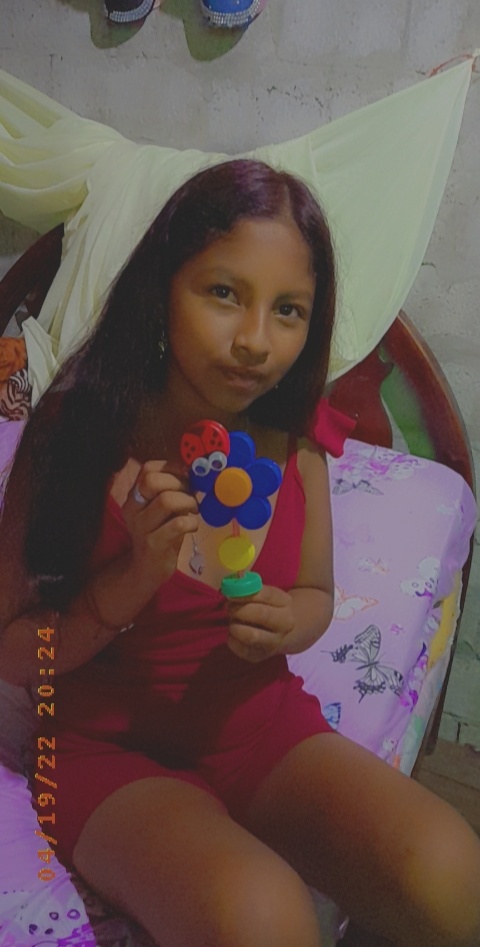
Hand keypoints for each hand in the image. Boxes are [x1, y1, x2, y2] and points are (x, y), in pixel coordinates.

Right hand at [120, 460, 198, 587]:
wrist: (146, 569)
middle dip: (179, 483)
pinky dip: (191, 522)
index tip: (187, 476)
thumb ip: (173, 491)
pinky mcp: (154, 544)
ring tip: (194, 510)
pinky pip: (177, 524)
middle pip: (152, 481)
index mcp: (134, 496)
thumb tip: (198, 474)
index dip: (172, 467)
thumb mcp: (162, 510)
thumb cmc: (160, 533)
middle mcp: (133, 509)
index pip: (148, 469)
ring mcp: (142, 527)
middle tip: (190, 495)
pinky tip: (192, 526)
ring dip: (188, 502)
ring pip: (166, 501)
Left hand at [225, 585, 294, 662]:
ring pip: (251, 635)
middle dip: (239, 610)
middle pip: (261, 614)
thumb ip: (250, 589)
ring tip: (232, 622)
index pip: (266, 595)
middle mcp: (285, 623)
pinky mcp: (261, 656)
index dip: (245, 594)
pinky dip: (232, 640)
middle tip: (228, 608)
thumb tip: (230, 586)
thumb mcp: (266, 595)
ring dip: (235, 627)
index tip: (230, 594)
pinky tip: (233, 634)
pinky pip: (241, 649)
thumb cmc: (268, 608)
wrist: (283, 632)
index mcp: (286, 603)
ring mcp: (275, 642)